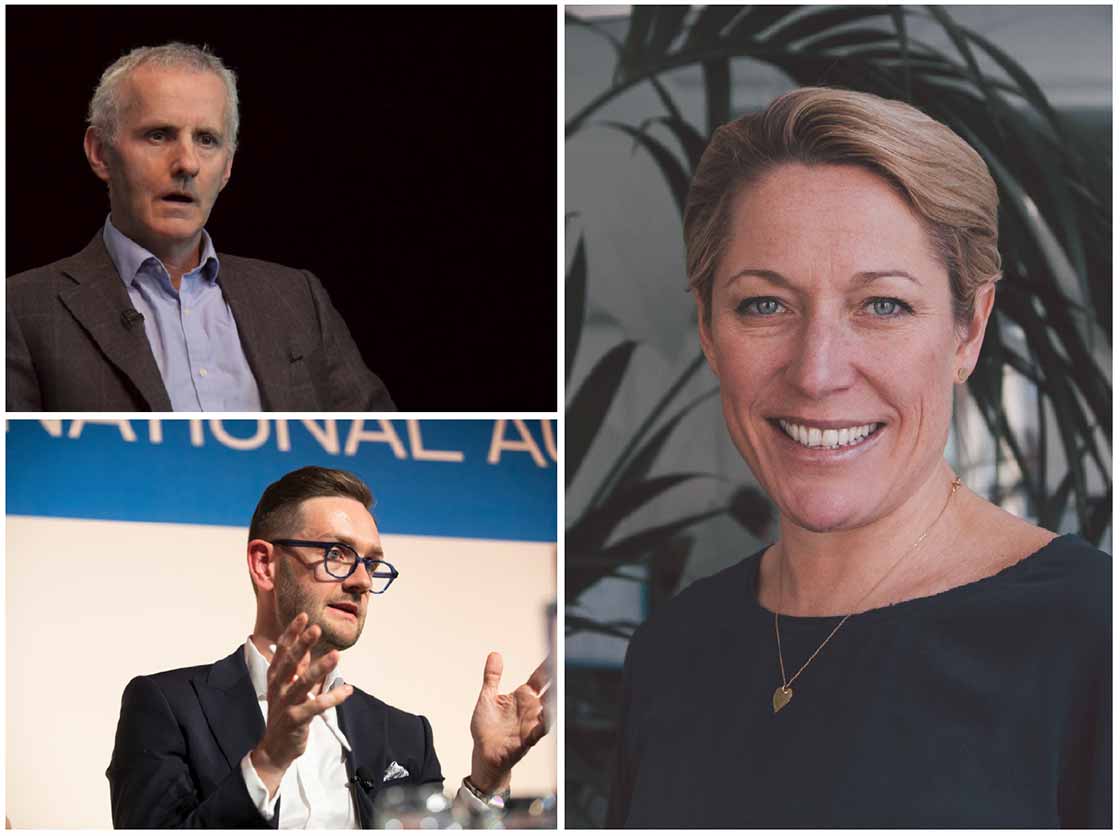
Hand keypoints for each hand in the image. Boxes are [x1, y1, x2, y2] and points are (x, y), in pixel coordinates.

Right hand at [249, 613, 353, 795]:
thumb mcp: (287, 686)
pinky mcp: (295, 720)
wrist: (274, 748)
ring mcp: (285, 704)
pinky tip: (347, 690)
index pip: (282, 651)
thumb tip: (305, 643)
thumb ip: (297, 667)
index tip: (303, 616)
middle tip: (316, 629)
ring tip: (336, 655)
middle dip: (302, 645)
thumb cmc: (284, 712)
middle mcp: (278, 688)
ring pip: (303, 684)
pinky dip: (332, 698)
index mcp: (275, 677)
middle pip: (289, 663)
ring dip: (319, 668)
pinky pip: (315, 707)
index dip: (292, 633)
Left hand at [468, 652, 551, 793]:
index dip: (548, 665)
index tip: (556, 652)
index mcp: (523, 696)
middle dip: (556, 679)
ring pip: (549, 709)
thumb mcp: (487, 697)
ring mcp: (531, 723)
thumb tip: (495, 654)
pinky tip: (548, 715)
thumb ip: (492, 677)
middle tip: (562, 666)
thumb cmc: (486, 728)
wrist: (483, 754)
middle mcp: (531, 708)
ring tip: (557, 688)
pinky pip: (540, 730)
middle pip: (549, 691)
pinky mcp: (527, 739)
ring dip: (554, 700)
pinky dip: (545, 723)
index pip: (540, 677)